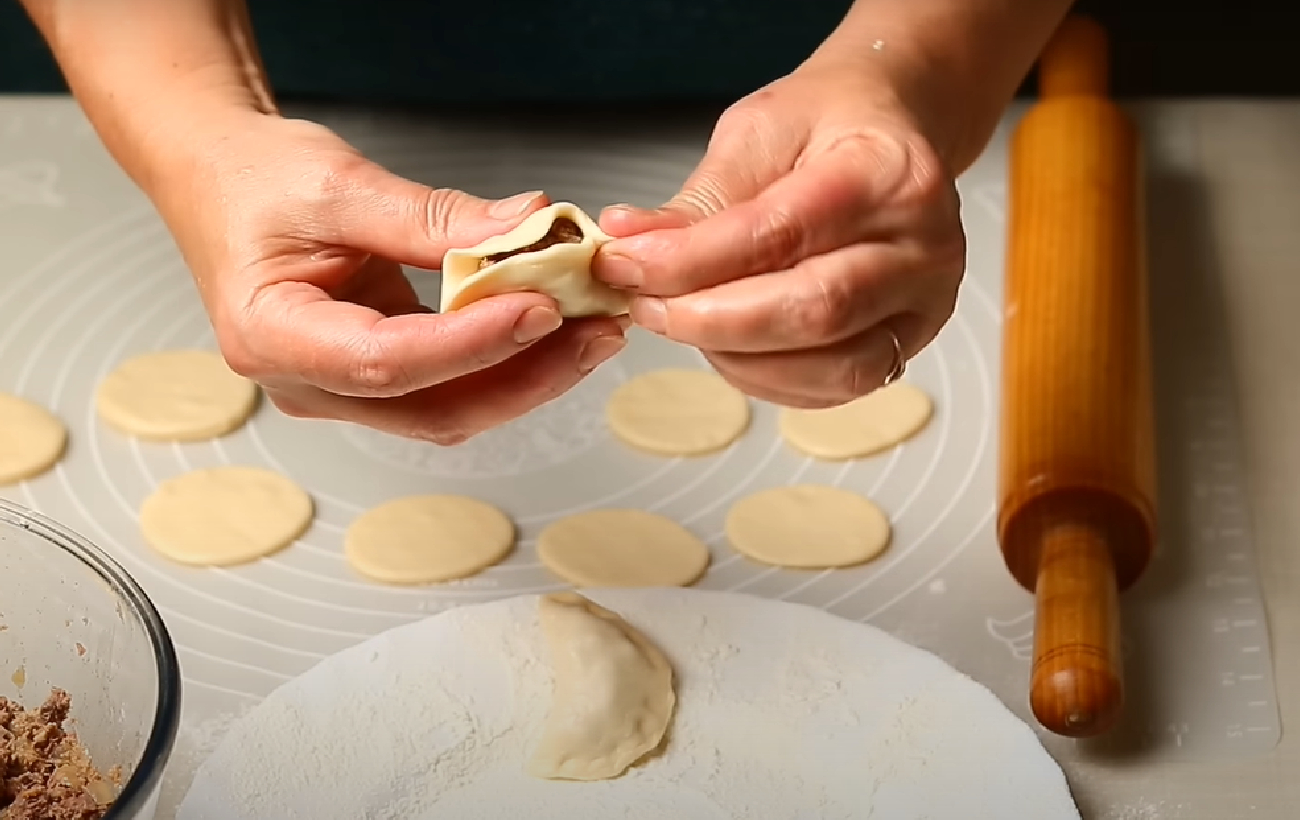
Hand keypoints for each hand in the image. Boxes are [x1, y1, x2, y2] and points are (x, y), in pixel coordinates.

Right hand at [150, 110, 626, 443]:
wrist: (222, 179)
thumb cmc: (256, 180)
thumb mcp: (339, 184)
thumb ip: (432, 218)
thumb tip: (525, 231)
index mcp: (272, 337)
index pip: (385, 362)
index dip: (471, 343)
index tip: (541, 307)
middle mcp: (306, 383)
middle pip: (433, 408)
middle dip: (525, 376)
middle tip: (594, 332)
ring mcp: (342, 389)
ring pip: (451, 407)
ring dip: (528, 375)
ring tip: (591, 329)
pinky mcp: (375, 377)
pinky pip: (451, 387)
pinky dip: (506, 361)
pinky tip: (553, 330)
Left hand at [594, 63, 964, 408]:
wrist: (889, 132)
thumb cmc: (828, 126)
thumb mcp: (758, 133)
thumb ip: (702, 201)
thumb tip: (632, 246)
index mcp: (890, 174)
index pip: (780, 233)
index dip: (691, 260)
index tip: (627, 263)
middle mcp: (924, 247)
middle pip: (812, 310)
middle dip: (710, 320)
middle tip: (646, 304)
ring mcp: (924, 305)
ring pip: (829, 366)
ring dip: (736, 356)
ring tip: (683, 320)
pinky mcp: (907, 345)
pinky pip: (832, 388)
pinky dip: (766, 377)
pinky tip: (727, 344)